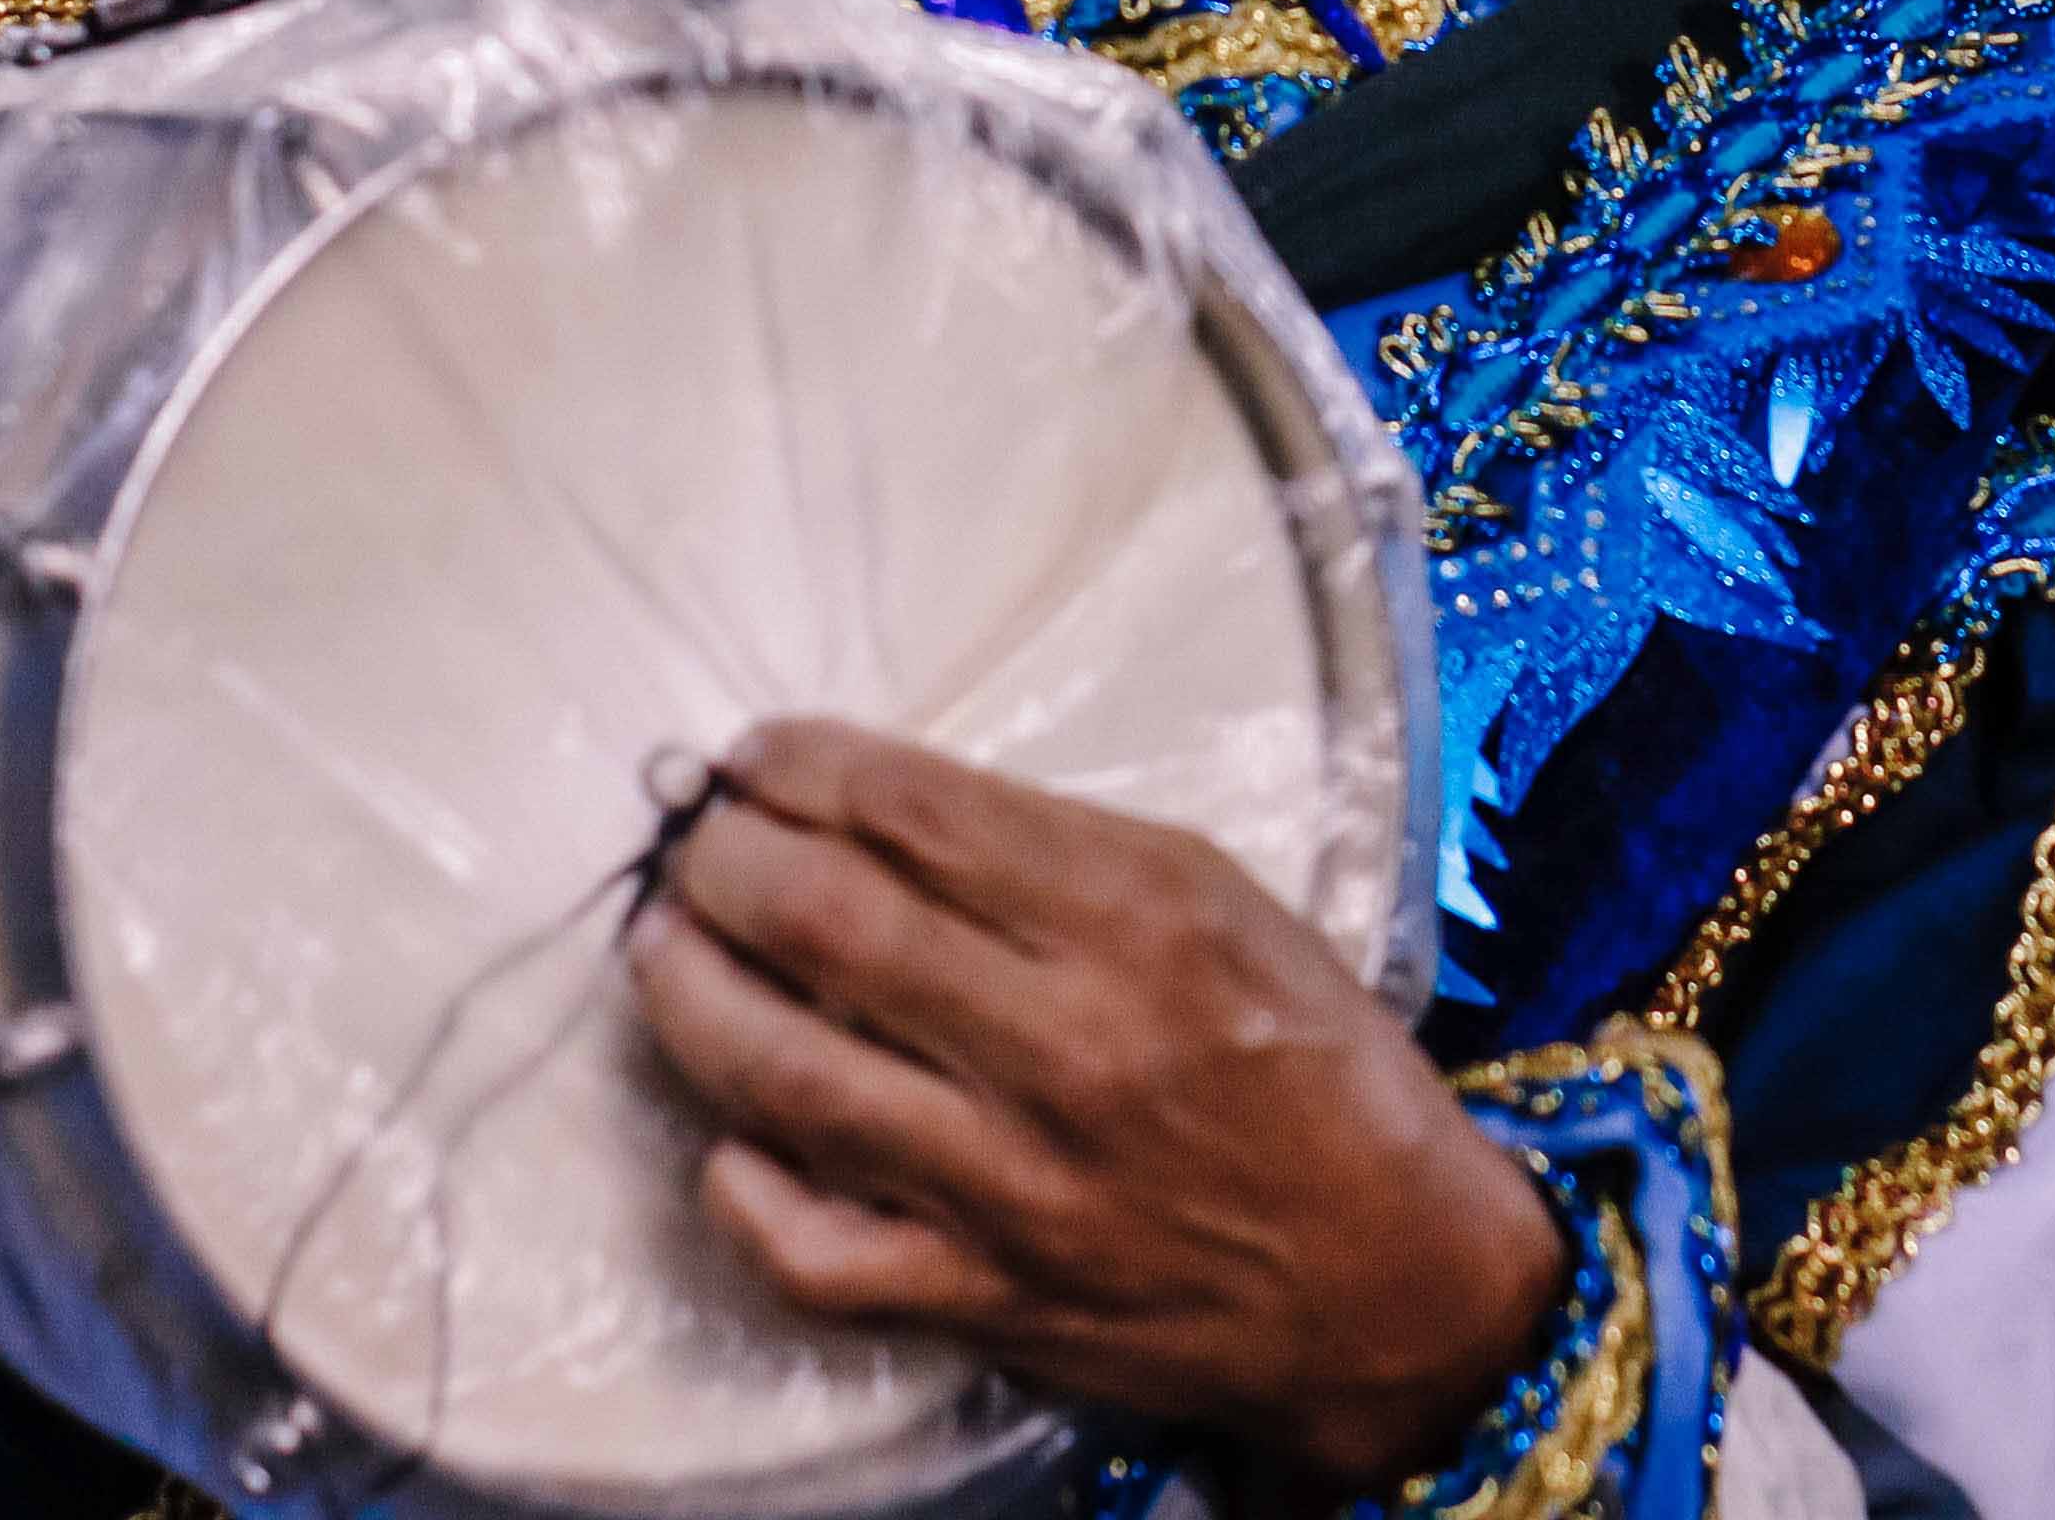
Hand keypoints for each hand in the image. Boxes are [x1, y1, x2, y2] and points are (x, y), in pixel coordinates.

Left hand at [635, 720, 1570, 1490]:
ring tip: (662, 945)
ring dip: (687, 991)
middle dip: (723, 859)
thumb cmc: (1316, 1069)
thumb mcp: (1228, 906)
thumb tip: (882, 814)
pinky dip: (740, 1182)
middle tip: (695, 841)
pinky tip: (729, 1134)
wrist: (1392, 1281)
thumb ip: (1065, 859)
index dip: (800, 768)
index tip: (750, 755)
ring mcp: (1011, 1183)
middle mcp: (1068, 1044)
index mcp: (1143, 920)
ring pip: (780, 1073)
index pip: (913, 813)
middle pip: (822, 921)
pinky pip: (806, 1245)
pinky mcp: (980, 1299)